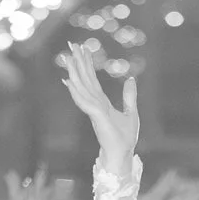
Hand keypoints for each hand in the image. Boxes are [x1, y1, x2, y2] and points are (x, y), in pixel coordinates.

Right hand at [58, 42, 138, 164]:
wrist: (123, 154)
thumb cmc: (125, 138)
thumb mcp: (131, 112)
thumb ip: (129, 96)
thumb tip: (131, 78)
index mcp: (102, 102)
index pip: (92, 79)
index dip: (87, 63)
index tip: (82, 48)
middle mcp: (95, 103)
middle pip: (84, 78)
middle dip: (77, 62)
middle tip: (70, 45)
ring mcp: (94, 110)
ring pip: (81, 87)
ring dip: (74, 72)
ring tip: (67, 57)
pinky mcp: (96, 116)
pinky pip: (84, 101)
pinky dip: (76, 91)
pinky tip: (68, 81)